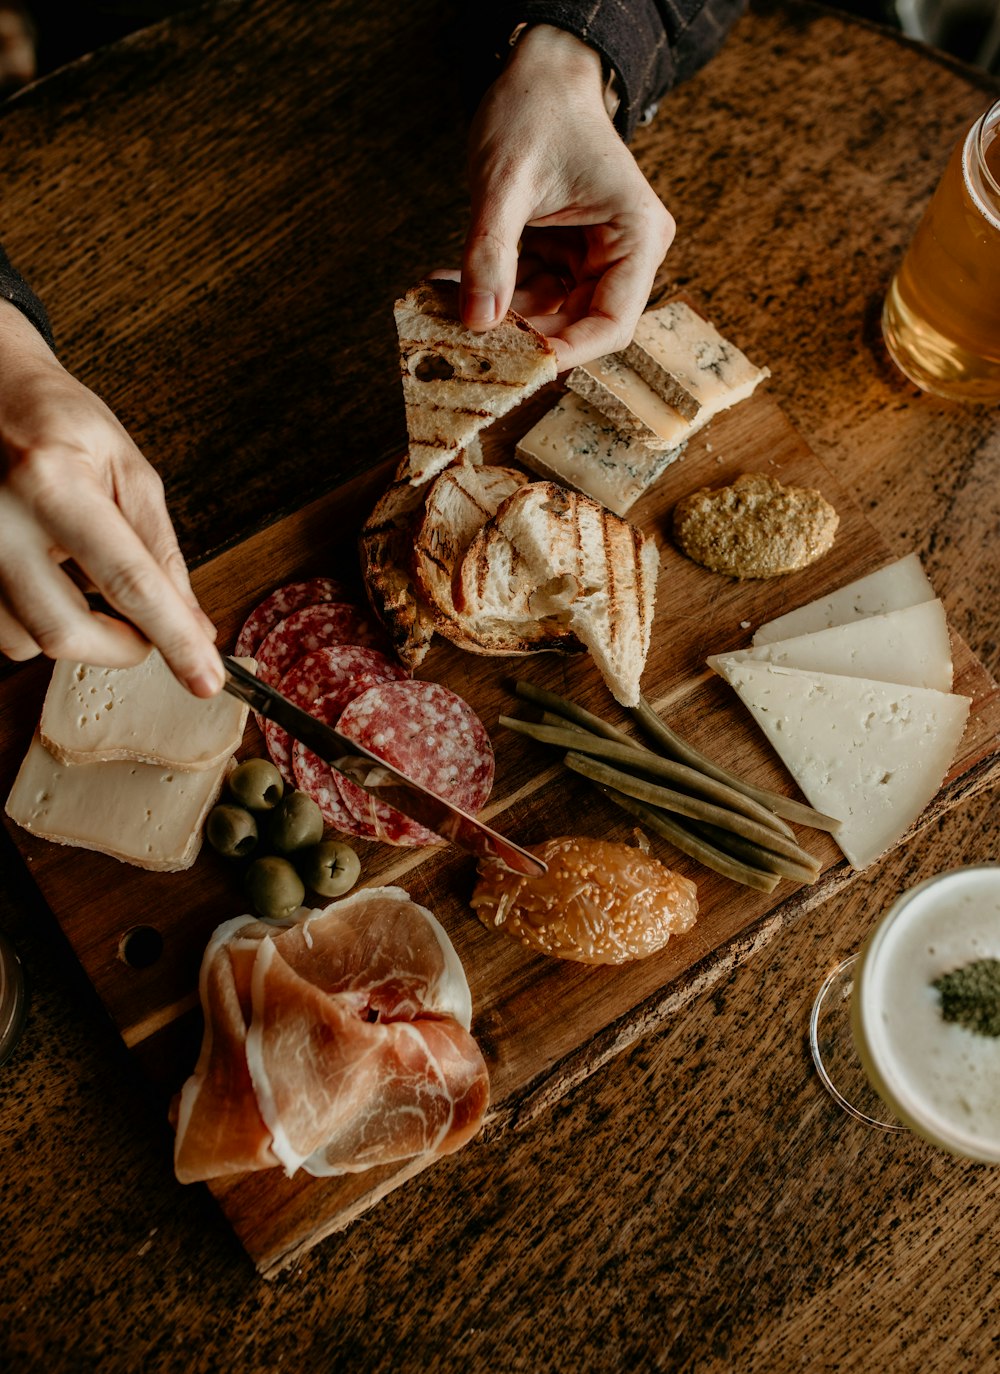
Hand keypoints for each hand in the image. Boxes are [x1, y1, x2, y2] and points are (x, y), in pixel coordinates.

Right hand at [0, 300, 223, 694]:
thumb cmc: (58, 422)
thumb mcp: (125, 468)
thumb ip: (160, 548)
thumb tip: (192, 621)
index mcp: (53, 482)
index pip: (129, 580)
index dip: (173, 638)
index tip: (206, 680)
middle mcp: (0, 520)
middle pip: (64, 630)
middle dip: (121, 649)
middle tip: (148, 633)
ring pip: (27, 640)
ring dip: (76, 633)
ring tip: (87, 580)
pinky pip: (1, 631)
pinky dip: (39, 622)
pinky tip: (51, 580)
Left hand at [460, 24, 674, 370]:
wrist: (539, 72)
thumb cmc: (535, 109)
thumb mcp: (504, 182)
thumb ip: (490, 253)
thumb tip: (477, 321)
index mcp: (636, 234)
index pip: (612, 322)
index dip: (568, 351)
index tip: (519, 366)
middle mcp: (626, 251)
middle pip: (581, 323)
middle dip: (525, 334)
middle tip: (467, 340)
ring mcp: (598, 255)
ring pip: (552, 313)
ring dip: (503, 316)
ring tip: (447, 305)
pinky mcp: (570, 254)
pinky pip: (535, 291)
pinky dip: (497, 292)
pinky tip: (453, 285)